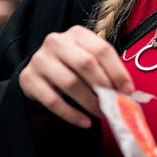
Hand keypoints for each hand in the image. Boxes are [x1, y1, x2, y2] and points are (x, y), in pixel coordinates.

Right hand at [18, 25, 134, 127]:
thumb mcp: (89, 61)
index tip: (128, 91)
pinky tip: (85, 122)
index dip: (118, 72)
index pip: (102, 50)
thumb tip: (127, 93)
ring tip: (101, 114)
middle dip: (104, 87)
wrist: (40, 76)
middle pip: (86, 64)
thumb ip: (107, 72)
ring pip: (70, 83)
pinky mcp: (28, 79)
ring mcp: (40, 59)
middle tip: (115, 104)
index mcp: (77, 33)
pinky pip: (53, 100)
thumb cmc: (72, 68)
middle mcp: (56, 42)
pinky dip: (72, 114)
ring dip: (90, 102)